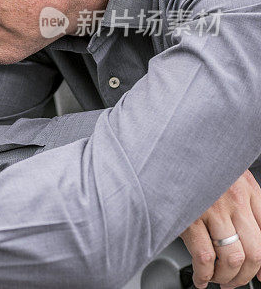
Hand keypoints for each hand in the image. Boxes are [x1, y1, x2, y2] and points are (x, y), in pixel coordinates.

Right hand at [180, 170, 260, 288]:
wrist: (172, 148)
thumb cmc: (198, 164)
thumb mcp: (231, 177)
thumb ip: (249, 209)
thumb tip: (258, 254)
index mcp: (248, 190)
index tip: (257, 275)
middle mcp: (235, 201)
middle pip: (254, 253)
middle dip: (244, 276)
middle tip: (234, 282)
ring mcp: (213, 209)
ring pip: (232, 258)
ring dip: (226, 278)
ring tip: (217, 280)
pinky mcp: (190, 217)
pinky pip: (205, 256)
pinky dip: (204, 274)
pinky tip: (201, 277)